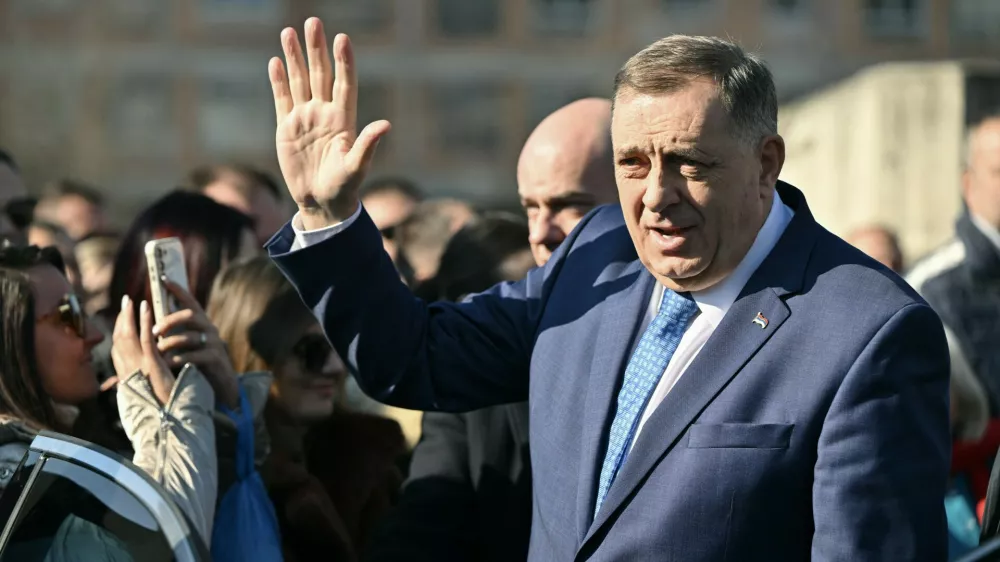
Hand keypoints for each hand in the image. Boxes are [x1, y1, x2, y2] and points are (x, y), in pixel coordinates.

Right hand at [111, 296, 174, 405]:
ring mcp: (138, 365)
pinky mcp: (150, 363)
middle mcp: (128, 369)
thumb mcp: (148, 393)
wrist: (167, 420)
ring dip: (128, 315)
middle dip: (121, 319)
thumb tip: (138, 379)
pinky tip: (145, 306)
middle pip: (119, 338)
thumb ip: (141, 383)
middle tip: (125, 301)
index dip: (118, 330)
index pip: (118, 348)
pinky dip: (144, 320)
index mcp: (128, 375)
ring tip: (130, 299)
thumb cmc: (161, 408)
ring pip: (128, 335)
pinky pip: (145, 337)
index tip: (122, 317)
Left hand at [153, 279, 239, 408]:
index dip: (178, 290)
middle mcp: (209, 329)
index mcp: (201, 322)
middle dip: (170, 320)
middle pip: (191, 315)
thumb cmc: (197, 362)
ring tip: (156, 351)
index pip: (190, 301)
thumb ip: (178, 332)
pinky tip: (168, 364)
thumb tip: (153, 322)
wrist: (219, 384)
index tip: (163, 279)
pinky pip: (195, 355)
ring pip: (190, 336)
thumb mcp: (188, 344)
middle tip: (153, 330)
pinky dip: (179, 359)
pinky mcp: (215, 358)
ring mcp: (214, 343)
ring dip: (170, 343)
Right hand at [269, 18, 390, 228]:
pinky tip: (276, 62)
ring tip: (289, 32)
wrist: (321, 203)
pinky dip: (278, 81)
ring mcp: (305, 119)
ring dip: (295, 57)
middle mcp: (324, 113)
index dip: (344, 62)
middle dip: (316, 48)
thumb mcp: (356, 167)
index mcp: (343, 120)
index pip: (344, 84)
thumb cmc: (344, 188)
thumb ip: (367, 145)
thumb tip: (385, 125)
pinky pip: (282, 99)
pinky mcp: (287, 128)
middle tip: (313, 22)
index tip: (342, 39)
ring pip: (300, 81)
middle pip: (321, 74)